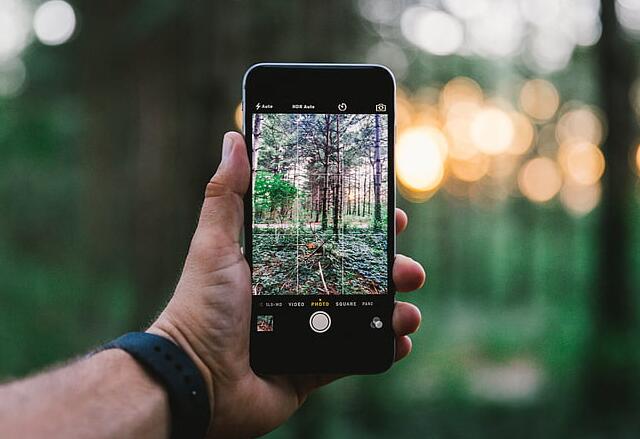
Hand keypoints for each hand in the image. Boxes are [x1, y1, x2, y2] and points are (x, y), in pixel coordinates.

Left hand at [149, 132, 425, 437]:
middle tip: (409, 268)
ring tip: (408, 310)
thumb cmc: (200, 307)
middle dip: (392, 267)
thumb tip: (235, 140)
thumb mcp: (215, 244)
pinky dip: (384, 347)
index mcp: (283, 263)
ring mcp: (311, 330)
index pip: (334, 237)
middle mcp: (301, 293)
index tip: (393, 218)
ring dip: (396, 308)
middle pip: (359, 274)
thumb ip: (226, 194)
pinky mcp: (316, 365)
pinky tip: (400, 340)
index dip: (366, 228)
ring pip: (367, 313)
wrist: (196, 378)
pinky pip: (359, 354)